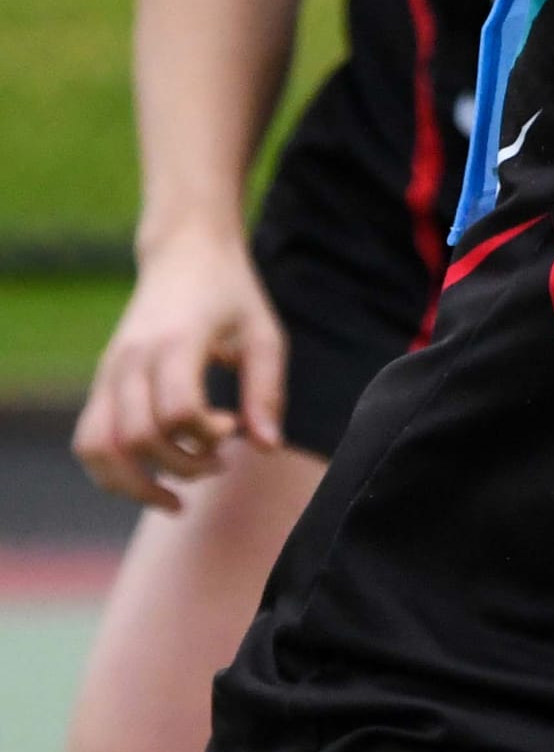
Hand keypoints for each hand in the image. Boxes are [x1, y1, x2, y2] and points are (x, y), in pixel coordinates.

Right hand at [73, 233, 287, 509]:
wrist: (184, 252)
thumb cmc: (230, 294)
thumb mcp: (263, 334)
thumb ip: (267, 391)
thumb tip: (268, 449)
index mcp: (176, 342)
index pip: (177, 411)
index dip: (206, 436)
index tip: (231, 426)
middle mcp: (133, 358)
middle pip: (138, 438)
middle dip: (182, 466)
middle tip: (219, 461)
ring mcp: (109, 370)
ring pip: (97, 448)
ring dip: (135, 486)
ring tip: (175, 498)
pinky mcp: (101, 381)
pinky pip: (88, 440)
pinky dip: (111, 472)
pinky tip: (150, 480)